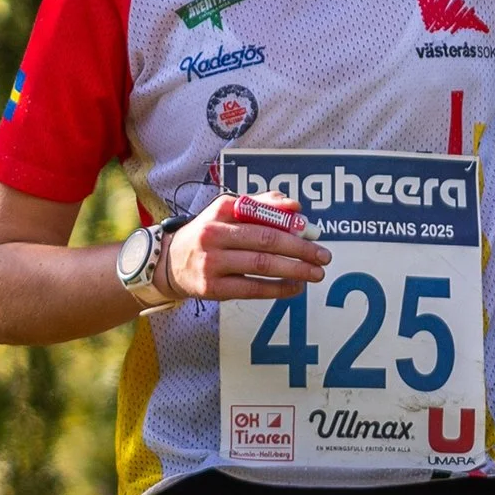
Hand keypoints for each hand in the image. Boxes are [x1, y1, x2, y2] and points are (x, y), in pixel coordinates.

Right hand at [163, 189, 330, 302]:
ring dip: (294, 270)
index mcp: (221, 209)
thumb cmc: (209, 234)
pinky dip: (278, 289)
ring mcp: (211, 263)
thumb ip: (262, 205)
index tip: (311, 230)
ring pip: (261, 266)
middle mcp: (213, 234)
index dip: (289, 223)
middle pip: (265, 241)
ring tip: (315, 273)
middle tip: (323, 256)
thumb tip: (295, 207)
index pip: (262, 214)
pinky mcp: (212, 288)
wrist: (170, 263)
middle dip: (300, 249)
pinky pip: (252, 289)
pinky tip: (295, 287)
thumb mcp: (228, 212)